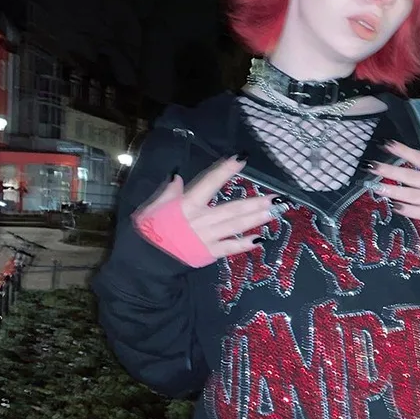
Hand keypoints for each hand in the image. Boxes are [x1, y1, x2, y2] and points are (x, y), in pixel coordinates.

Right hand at [136, 156, 283, 260]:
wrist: (145, 260)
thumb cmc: (148, 230)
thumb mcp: (153, 206)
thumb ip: (169, 191)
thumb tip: (178, 175)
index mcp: (188, 204)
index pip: (210, 182)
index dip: (226, 170)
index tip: (242, 159)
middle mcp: (202, 219)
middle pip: (232, 209)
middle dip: (254, 202)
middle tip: (274, 197)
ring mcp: (207, 237)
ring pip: (235, 227)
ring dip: (255, 219)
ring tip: (272, 212)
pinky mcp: (209, 253)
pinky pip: (230, 249)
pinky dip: (244, 245)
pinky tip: (259, 240)